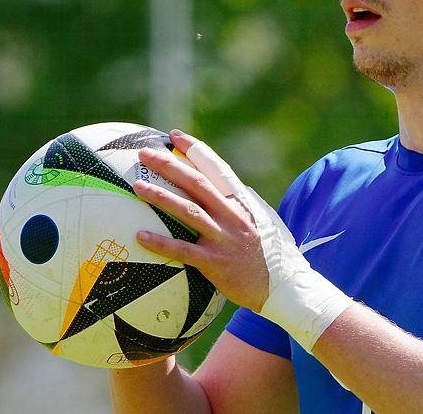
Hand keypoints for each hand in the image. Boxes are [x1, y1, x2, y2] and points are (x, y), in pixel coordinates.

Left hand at [132, 130, 269, 311]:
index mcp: (242, 202)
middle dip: (170, 165)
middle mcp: (232, 215)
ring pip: (188, 210)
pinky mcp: (215, 263)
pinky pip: (183, 250)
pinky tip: (140, 236)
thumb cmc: (274, 254)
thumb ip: (247, 202)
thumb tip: (232, 187)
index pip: (216, 168)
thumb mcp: (265, 220)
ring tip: (138, 186)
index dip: (194, 150)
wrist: (284, 287)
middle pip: (196, 183)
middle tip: (145, 153)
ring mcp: (224, 238)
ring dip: (161, 196)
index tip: (175, 136)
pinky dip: (161, 242)